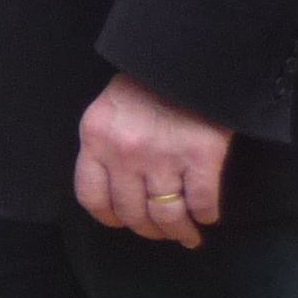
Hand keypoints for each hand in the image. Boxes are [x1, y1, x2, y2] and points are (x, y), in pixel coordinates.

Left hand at [75, 71, 232, 247]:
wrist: (185, 61)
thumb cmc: (144, 85)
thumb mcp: (107, 112)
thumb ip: (104, 147)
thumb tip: (114, 189)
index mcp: (95, 139)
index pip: (91, 196)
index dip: (108, 217)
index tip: (122, 223)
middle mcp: (124, 154)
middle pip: (132, 213)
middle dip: (148, 231)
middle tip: (161, 233)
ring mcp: (162, 158)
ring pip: (167, 216)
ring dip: (179, 233)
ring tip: (187, 236)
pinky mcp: (200, 158)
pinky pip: (201, 204)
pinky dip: (205, 216)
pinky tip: (206, 216)